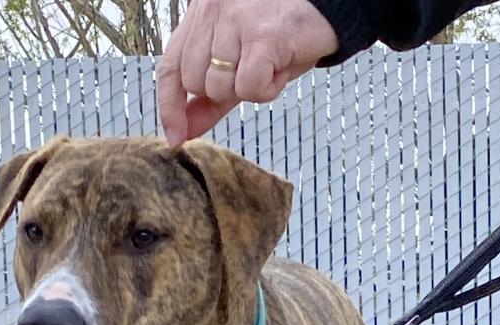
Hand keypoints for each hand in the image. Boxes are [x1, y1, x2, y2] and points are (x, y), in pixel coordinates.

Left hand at [158, 0, 338, 147]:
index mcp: (201, 14)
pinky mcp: (261, 34)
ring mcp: (234, 20)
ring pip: (221, 87)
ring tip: (272, 63)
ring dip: (250, 89)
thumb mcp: (240, 64)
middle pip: (195, 82)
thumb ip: (209, 97)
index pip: (170, 67)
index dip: (169, 106)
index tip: (175, 136)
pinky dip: (268, 89)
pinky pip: (249, 88)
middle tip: (254, 70)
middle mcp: (212, 10)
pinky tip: (282, 65)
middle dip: (224, 92)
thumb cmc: (283, 35)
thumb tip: (182, 132)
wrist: (330, 7)